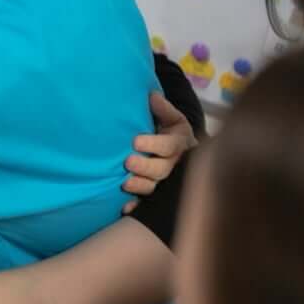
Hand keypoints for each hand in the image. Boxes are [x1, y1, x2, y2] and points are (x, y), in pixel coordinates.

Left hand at [122, 92, 196, 211]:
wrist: (179, 150)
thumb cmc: (170, 131)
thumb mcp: (171, 117)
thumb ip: (162, 108)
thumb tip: (152, 96)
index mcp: (178, 144)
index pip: (168, 146)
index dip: (153, 144)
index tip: (135, 141)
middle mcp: (173, 164)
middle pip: (162, 170)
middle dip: (145, 167)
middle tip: (128, 162)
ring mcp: (164, 181)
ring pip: (154, 187)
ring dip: (139, 186)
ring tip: (124, 183)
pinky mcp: (155, 192)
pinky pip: (146, 202)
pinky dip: (136, 206)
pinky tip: (125, 207)